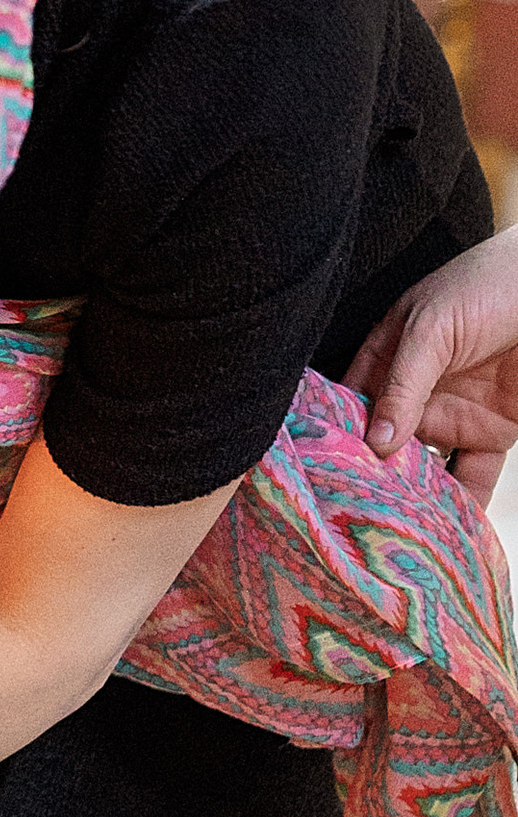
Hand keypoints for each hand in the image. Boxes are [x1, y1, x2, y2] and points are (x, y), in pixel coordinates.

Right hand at [347, 226, 517, 503]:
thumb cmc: (490, 285)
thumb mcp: (432, 328)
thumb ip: (402, 384)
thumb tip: (374, 441)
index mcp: (387, 359)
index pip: (351, 406)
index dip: (336, 438)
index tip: (324, 475)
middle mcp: (415, 393)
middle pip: (384, 446)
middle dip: (373, 479)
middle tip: (357, 517)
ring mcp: (454, 414)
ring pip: (426, 467)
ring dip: (415, 497)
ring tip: (398, 531)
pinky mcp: (493, 431)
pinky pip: (475, 473)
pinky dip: (466, 501)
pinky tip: (451, 528)